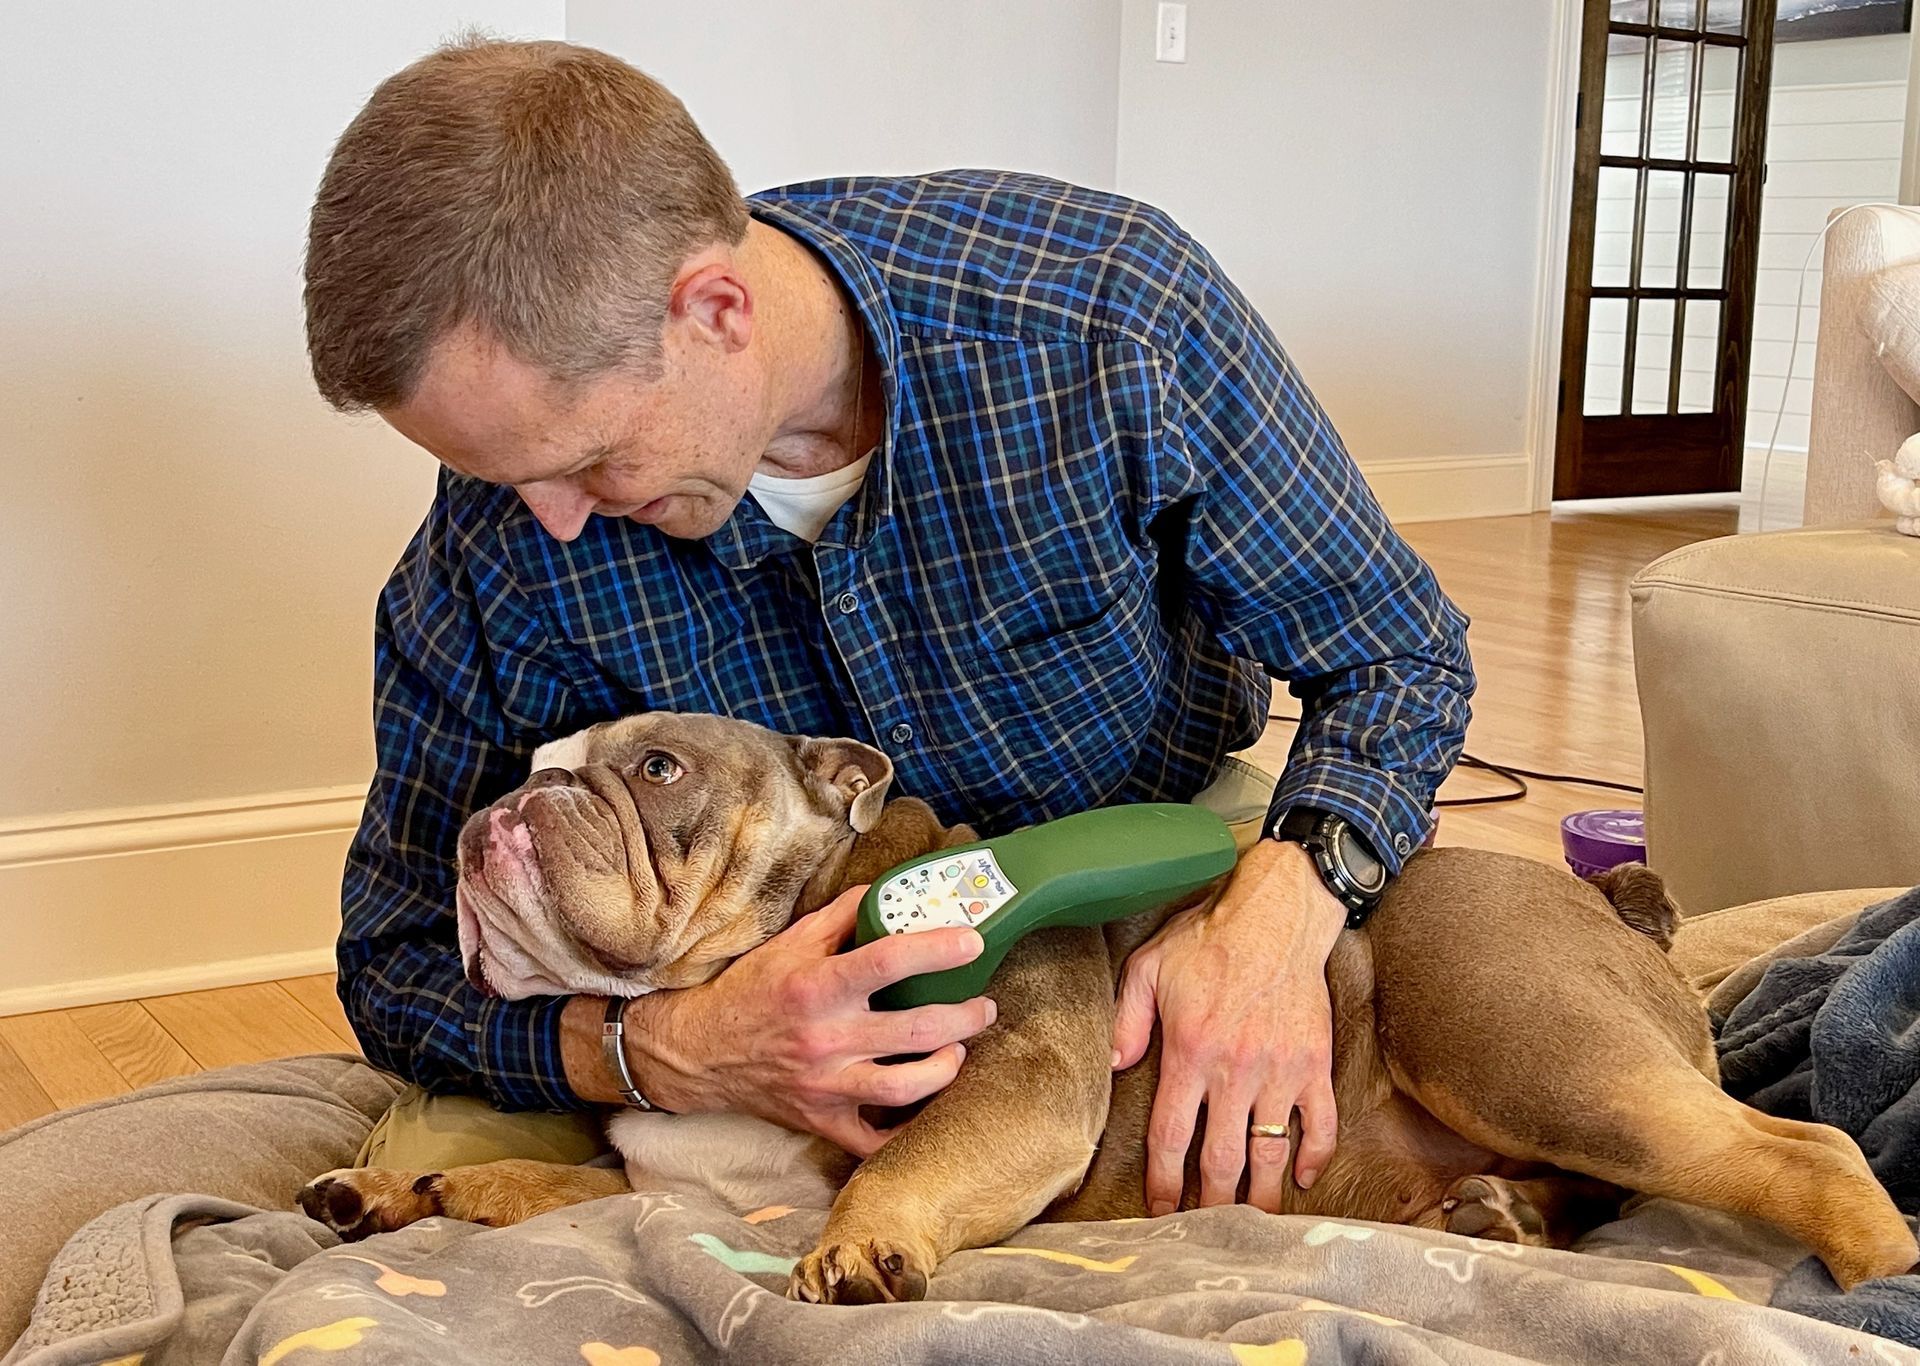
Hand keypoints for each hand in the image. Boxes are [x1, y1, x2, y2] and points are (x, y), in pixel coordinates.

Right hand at [623, 886, 995, 1156]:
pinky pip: (873, 1141)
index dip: (937, 950)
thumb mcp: (791, 941)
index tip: (973, 941)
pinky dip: (905, 1132)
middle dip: (964, 1017)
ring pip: (906, 1087)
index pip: (888, 961)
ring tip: (959, 1051)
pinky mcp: (822, 1120)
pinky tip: (926, 1109)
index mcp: (818, 986)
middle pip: (915, 1029)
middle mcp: (826, 1037)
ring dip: (946, 1069)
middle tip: (983, 1007)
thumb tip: (893, 890)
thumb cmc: (751, 990)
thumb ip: (844, 915)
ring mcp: (826, 1084)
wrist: (699, 1052)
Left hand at [1111, 839, 1345, 1214]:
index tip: (1161, 1210)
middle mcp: (1236, 1070)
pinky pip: (1321, 1122)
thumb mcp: (1148, 967)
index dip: (1164, 1181)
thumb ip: (1127, 1019)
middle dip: (1211, 1202)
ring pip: (1271, 1151)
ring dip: (1261, 1194)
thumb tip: (1114, 1064)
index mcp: (1191, 1052)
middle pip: (1223, 1158)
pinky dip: (1314, 1155)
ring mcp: (1281, 1070)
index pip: (1173, 1135)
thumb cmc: (1209, 937)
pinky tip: (1302, 1177)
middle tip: (1205, 1231)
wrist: (1277, 913)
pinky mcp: (1314, 1062)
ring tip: (1251, 1224)